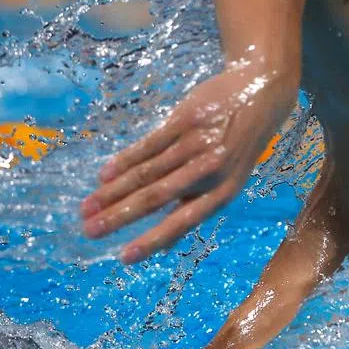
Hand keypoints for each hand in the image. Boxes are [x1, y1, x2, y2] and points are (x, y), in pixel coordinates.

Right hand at [81, 64, 295, 262]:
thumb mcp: (232, 176)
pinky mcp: (185, 119)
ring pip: (147, 172)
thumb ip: (198, 201)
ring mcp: (196, 143)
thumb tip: (164, 241)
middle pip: (157, 197)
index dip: (152, 241)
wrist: (262, 90)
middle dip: (119, 217)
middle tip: (89, 231)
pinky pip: (148, 144)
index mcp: (224, 191)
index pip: (183, 222)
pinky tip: (104, 174)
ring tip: (86, 207)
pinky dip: (123, 161)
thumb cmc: (240, 142)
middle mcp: (210, 170)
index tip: (124, 258)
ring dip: (112, 192)